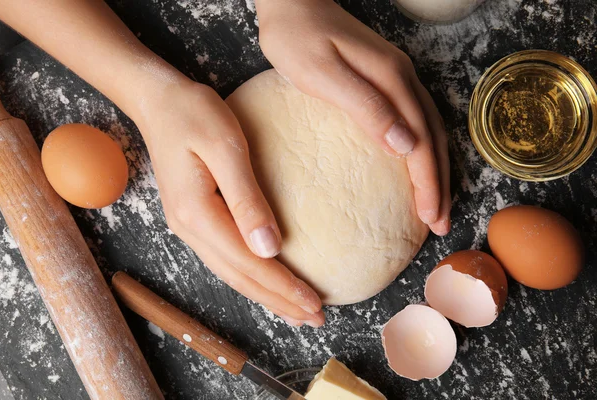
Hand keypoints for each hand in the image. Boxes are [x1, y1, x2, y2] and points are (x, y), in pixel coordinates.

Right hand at [136, 79, 324, 326]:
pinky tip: (265, 283)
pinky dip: (250, 277)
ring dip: (265, 295)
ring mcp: (188, 226)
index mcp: (197, 213)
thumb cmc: (193, 113)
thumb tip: (269, 247)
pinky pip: (225, 259)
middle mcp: (189, 228)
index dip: (282, 287)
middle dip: (278, 301)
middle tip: (314, 319)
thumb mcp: (225, 147)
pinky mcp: (194, 219)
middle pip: (240, 277)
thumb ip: (246, 198)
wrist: (157, 101)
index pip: (249, 263)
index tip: (315, 304)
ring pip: (231, 273)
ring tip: (295, 312)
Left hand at [255, 0, 450, 235]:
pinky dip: (423, 150)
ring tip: (435, 204)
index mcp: (391, 80)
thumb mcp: (324, 74)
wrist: (292, 3)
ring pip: (429, 130)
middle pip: (433, 138)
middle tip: (440, 223)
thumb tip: (406, 144)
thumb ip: (366, 107)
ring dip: (435, 170)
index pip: (421, 141)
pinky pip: (416, 120)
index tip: (431, 217)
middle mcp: (403, 78)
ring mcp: (397, 77)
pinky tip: (417, 166)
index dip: (428, 182)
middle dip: (439, 184)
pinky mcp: (385, 80)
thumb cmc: (297, 38)